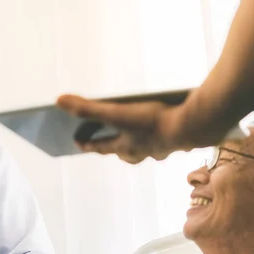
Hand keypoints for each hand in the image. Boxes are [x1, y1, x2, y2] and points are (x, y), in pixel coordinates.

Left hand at [57, 94, 186, 163]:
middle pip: (123, 152)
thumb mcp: (117, 112)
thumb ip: (87, 108)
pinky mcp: (178, 141)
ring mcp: (161, 149)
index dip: (88, 144)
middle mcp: (142, 152)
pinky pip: (164, 140)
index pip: (100, 147)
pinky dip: (160, 137)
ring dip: (138, 144)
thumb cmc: (154, 121)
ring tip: (137, 137)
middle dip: (114, 147)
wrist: (195, 126)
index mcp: (125, 147)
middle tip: (108, 144)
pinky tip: (166, 128)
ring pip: (144, 149)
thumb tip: (59, 102)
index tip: (77, 142)